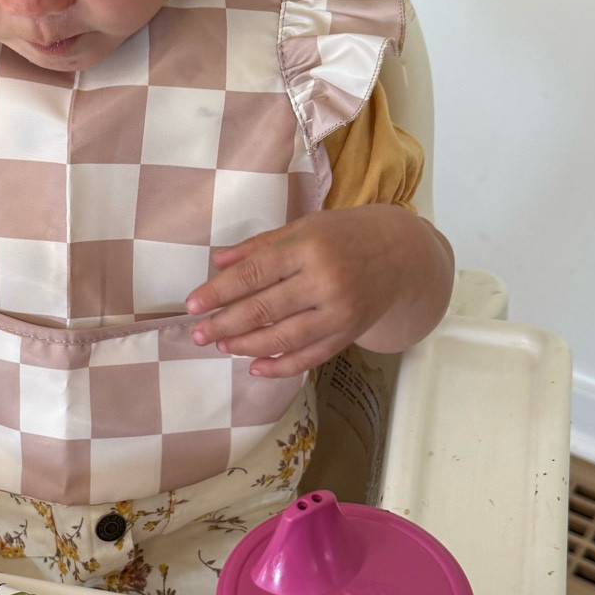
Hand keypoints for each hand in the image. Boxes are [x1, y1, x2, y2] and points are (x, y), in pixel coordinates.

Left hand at [185, 204, 453, 378]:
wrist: (401, 255)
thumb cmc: (343, 236)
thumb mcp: (304, 227)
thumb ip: (260, 246)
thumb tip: (218, 262)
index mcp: (308, 247)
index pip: (254, 273)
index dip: (219, 291)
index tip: (192, 305)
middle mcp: (324, 280)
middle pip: (264, 309)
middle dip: (225, 324)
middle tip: (198, 334)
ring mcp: (339, 311)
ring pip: (285, 337)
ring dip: (248, 346)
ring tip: (222, 346)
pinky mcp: (349, 333)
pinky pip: (310, 356)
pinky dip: (281, 366)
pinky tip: (255, 367)